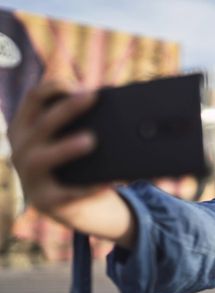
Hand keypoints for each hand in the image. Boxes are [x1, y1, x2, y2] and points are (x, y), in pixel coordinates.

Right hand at [7, 80, 103, 217]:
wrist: (72, 207)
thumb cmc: (74, 164)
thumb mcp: (68, 141)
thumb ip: (80, 123)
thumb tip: (116, 105)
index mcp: (25, 129)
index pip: (33, 99)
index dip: (54, 87)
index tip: (78, 85)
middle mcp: (20, 150)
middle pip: (42, 124)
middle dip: (67, 108)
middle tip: (92, 97)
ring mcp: (29, 178)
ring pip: (41, 158)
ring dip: (66, 147)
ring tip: (91, 140)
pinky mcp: (45, 202)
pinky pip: (67, 194)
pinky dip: (89, 188)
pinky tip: (108, 182)